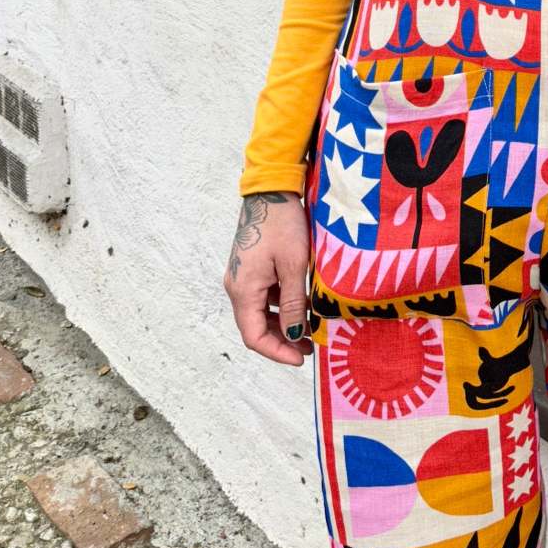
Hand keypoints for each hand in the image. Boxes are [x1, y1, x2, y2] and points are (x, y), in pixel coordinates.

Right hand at [224, 191, 314, 366]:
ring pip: (260, 312)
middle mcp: (237, 287)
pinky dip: (281, 305)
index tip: (302, 359)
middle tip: (310, 347)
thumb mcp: (295, 265)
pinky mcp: (250, 268)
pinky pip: (263, 296)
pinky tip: (303, 303)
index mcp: (243, 289)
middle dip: (282, 340)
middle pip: (255, 327)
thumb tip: (296, 337)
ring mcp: (242, 277)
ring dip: (283, 323)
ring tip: (311, 327)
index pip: (254, 336)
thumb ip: (294, 303)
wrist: (271, 189)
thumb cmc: (283, 223)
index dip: (277, 352)